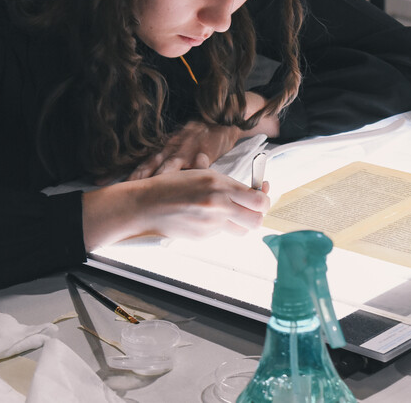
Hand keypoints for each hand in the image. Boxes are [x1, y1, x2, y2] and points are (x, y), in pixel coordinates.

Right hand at [82, 169, 270, 249]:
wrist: (145, 205)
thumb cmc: (170, 185)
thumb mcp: (199, 174)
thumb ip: (225, 181)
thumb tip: (247, 184)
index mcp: (220, 185)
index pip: (259, 200)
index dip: (265, 198)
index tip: (262, 192)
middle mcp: (219, 205)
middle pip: (256, 220)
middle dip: (257, 215)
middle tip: (251, 208)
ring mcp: (211, 223)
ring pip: (241, 230)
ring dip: (239, 223)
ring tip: (229, 213)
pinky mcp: (203, 236)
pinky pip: (221, 233)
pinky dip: (219, 227)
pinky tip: (205, 217)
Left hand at [128, 92, 279, 179]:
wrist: (224, 118)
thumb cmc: (201, 136)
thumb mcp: (180, 144)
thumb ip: (166, 161)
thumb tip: (147, 180)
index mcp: (165, 147)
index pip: (140, 162)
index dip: (120, 172)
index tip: (100, 182)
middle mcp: (172, 148)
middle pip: (150, 165)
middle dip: (135, 179)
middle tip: (120, 192)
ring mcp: (188, 150)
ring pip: (171, 167)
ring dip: (160, 180)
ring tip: (151, 194)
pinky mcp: (206, 153)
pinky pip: (199, 167)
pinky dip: (194, 176)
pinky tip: (190, 186)